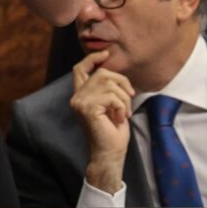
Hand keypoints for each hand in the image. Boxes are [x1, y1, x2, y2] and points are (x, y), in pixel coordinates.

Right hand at [70, 50, 134, 194]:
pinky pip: (112, 97)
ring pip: (109, 83)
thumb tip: (113, 71)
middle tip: (130, 97)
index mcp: (80, 95)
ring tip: (124, 113)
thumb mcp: (111, 105)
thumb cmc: (113, 132)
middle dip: (122, 82)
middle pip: (101, 73)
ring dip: (124, 98)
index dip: (92, 58)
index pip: (79, 69)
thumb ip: (107, 89)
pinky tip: (119, 118)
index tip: (106, 54)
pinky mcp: (87, 108)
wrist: (110, 154)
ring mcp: (80, 102)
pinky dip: (122, 106)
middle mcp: (76, 96)